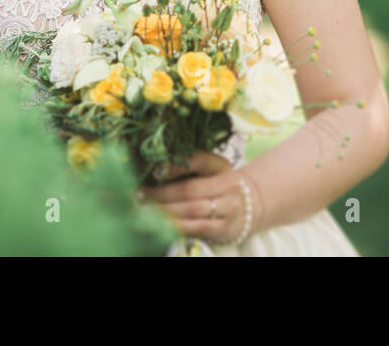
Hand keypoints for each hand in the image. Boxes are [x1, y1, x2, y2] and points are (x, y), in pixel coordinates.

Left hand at [135, 150, 249, 243]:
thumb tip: (152, 169)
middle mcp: (228, 184)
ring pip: (192, 209)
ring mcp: (229, 207)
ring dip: (165, 211)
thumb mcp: (209, 171)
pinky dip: (177, 226)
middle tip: (140, 195)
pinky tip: (162, 225)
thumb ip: (186, 167)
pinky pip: (197, 228)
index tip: (152, 171)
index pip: (198, 160)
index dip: (175, 166)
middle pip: (190, 189)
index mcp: (220, 165)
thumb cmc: (217, 185)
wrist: (249, 205)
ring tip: (145, 211)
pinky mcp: (225, 227)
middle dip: (161, 193)